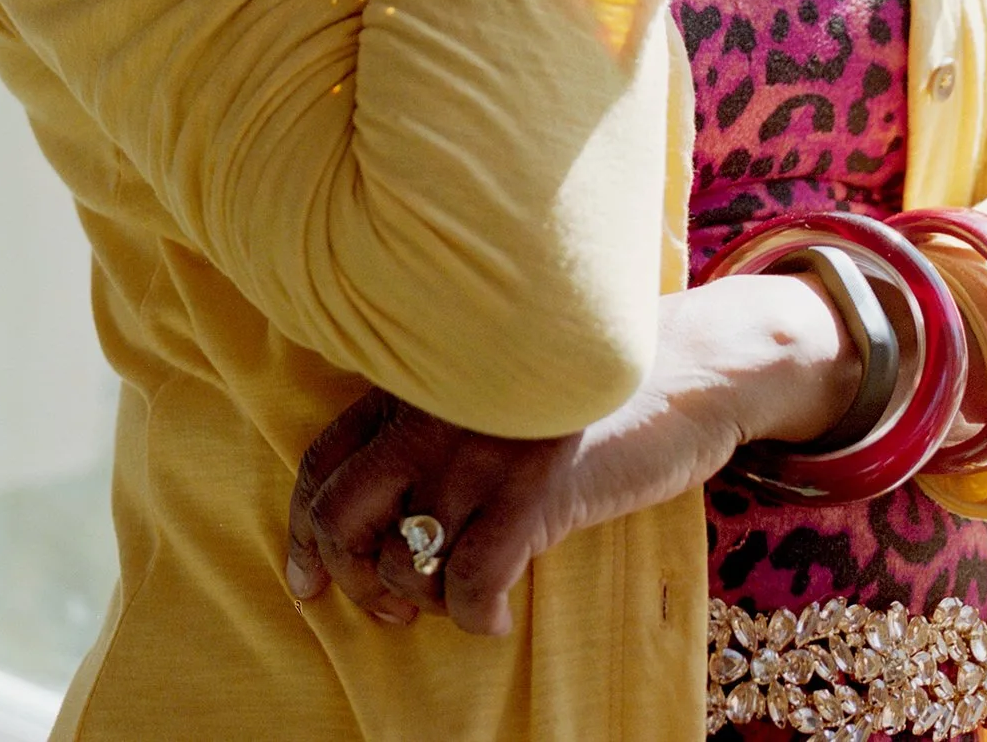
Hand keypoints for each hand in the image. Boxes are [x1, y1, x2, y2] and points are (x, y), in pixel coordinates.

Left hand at [284, 275, 856, 636]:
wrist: (683, 369)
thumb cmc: (581, 397)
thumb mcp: (489, 399)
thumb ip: (431, 430)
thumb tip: (378, 520)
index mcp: (415, 384)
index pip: (319, 460)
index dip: (303, 532)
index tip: (308, 583)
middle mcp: (433, 411)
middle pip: (341, 514)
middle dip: (355, 578)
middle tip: (394, 608)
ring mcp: (481, 449)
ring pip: (405, 561)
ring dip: (426, 603)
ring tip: (465, 599)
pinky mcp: (535, 488)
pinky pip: (472, 582)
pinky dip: (477, 618)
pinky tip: (500, 617)